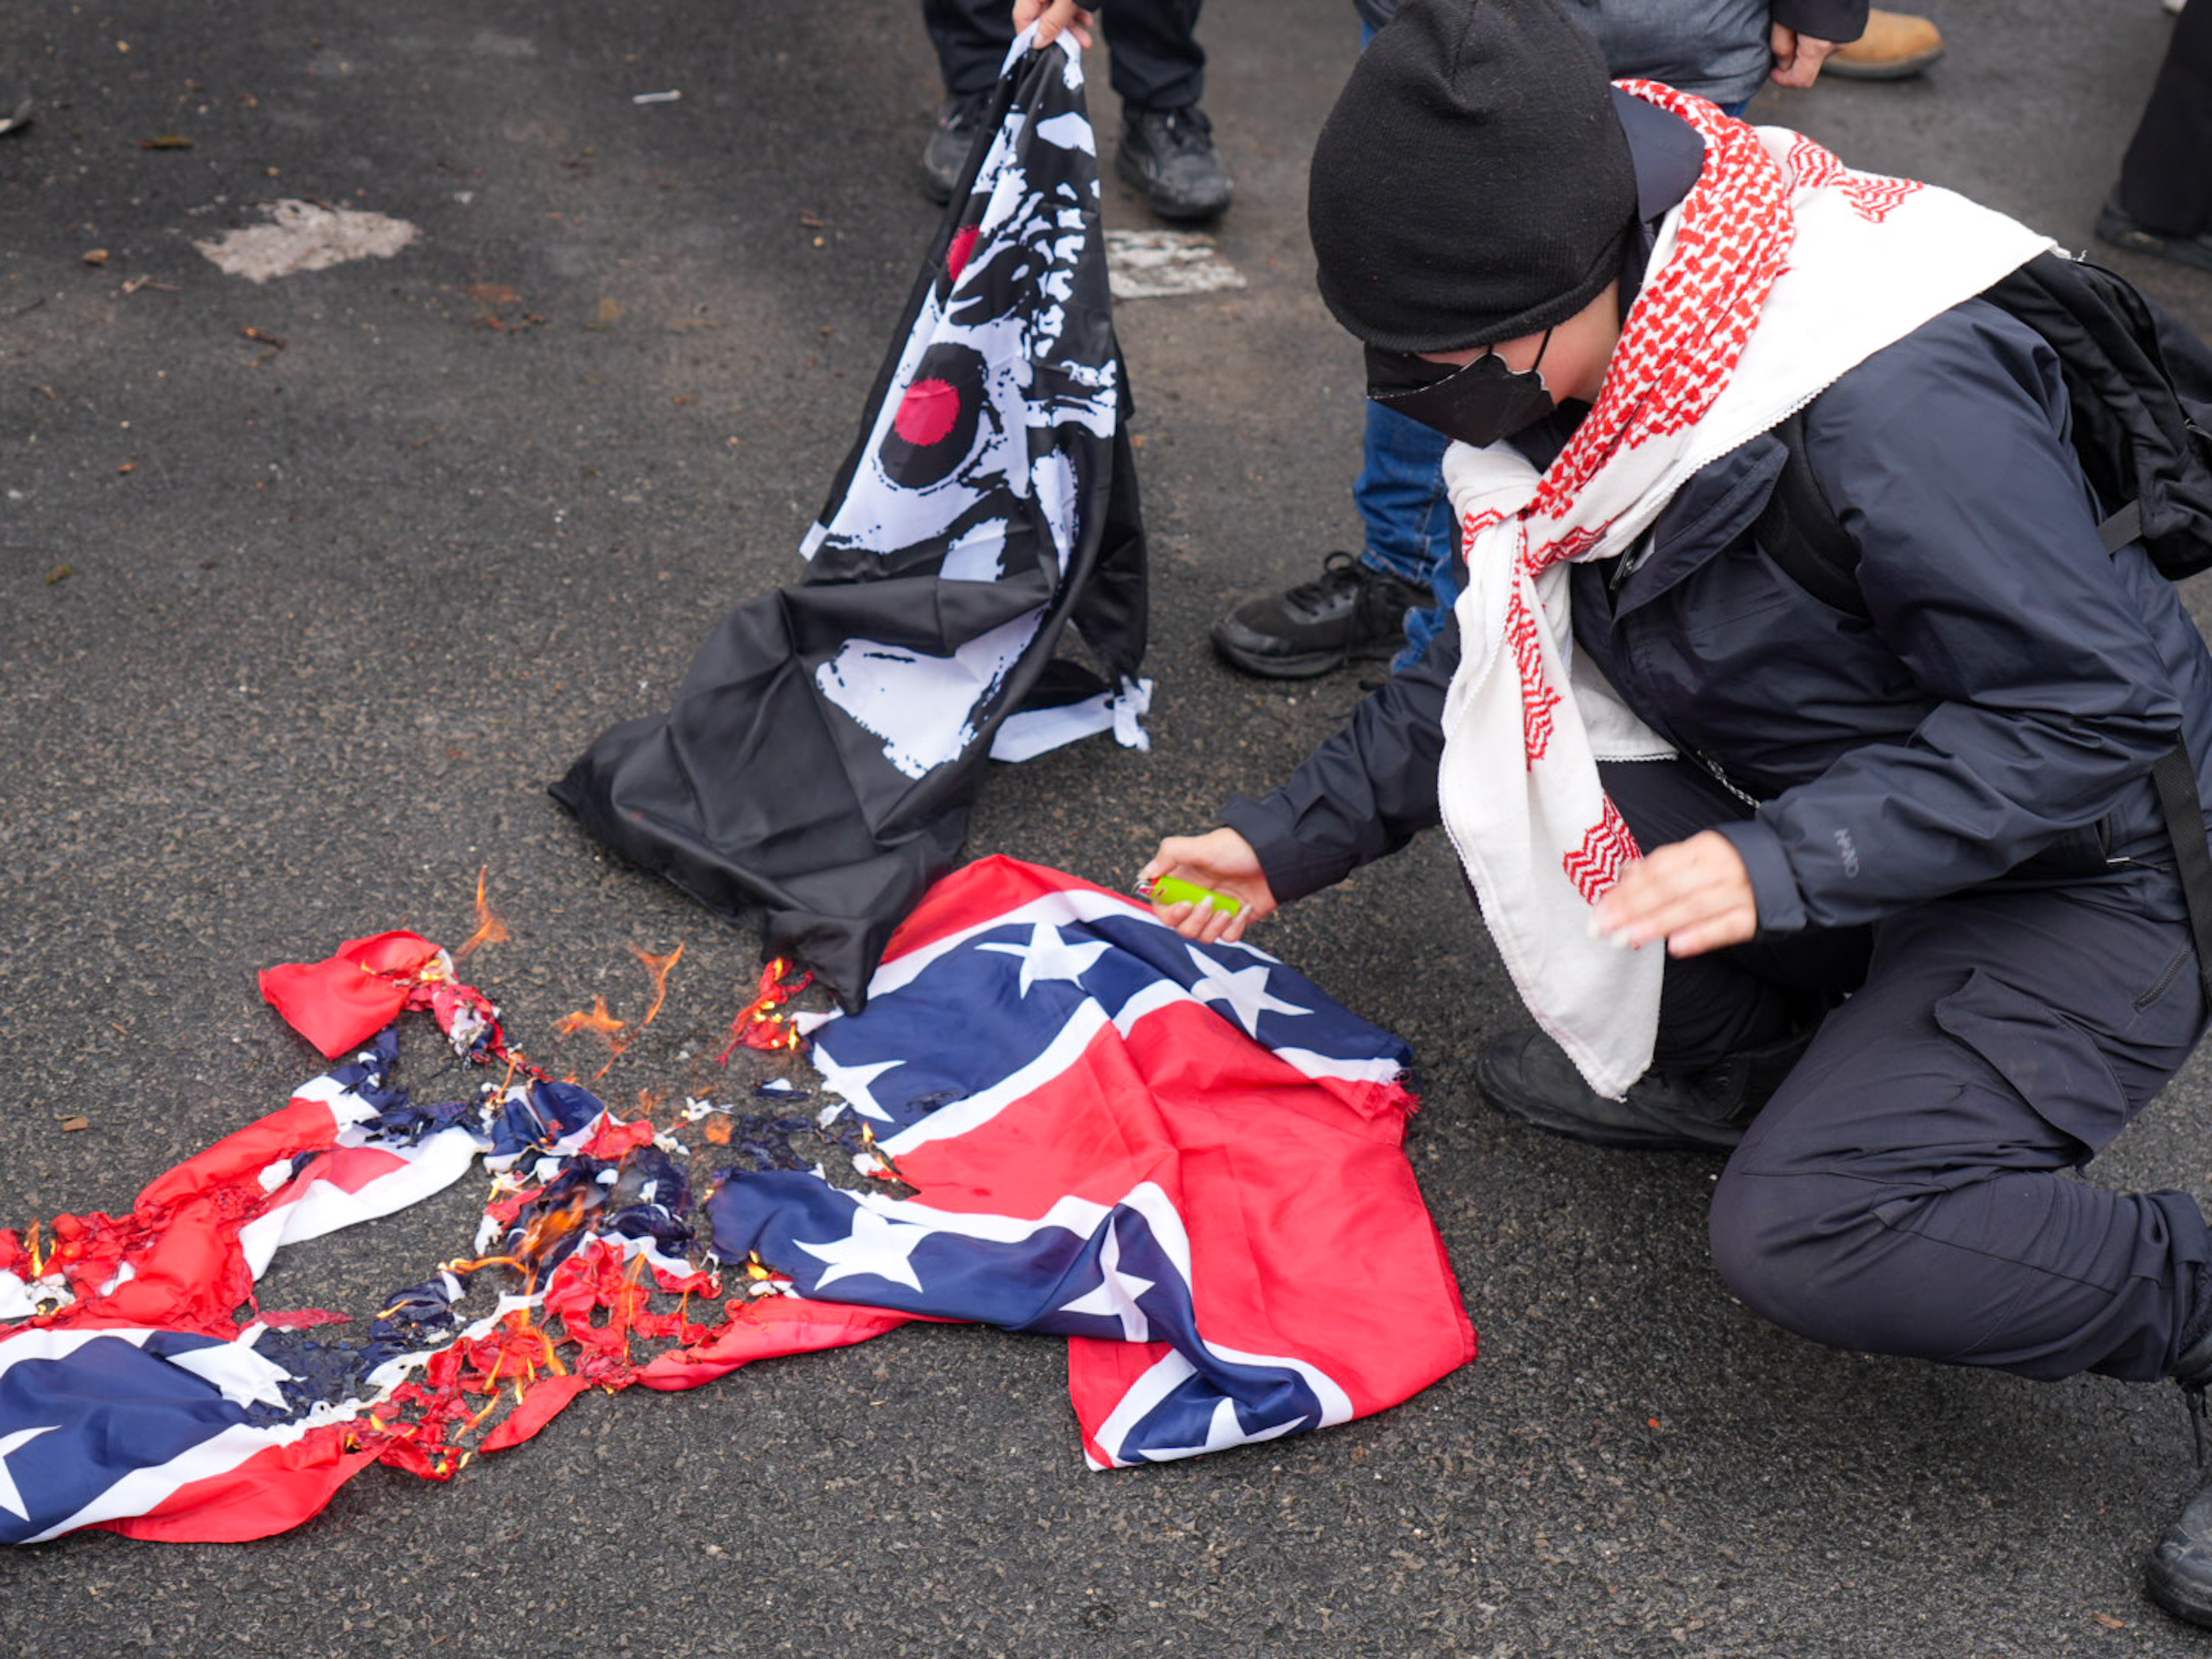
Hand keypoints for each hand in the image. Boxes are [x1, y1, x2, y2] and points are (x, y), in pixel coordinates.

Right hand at [1014, 0, 1095, 50]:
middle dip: (1060, 34)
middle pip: (1041, 17)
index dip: (1031, 38)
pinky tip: (1087, 21)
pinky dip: (1077, 13)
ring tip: (1085, 39)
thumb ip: (1052, 22)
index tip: (1042, 53)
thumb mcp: (1067, 1)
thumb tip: (1038, 42)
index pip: (1022, 18)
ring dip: (1072, 27)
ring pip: (1056, 11)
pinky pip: (1066, 3)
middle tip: (1073, 47)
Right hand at [1138, 829, 1278, 945]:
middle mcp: (1196, 897)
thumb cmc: (1238, 848)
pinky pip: (1227, 938)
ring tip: (1228, 908)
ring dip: (1214, 926)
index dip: (1168, 912)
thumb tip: (1145, 874)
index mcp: (1183, 880)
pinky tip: (1246, 908)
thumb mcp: (1202, 846)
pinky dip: (1236, 927)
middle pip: (1180, 927)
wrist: (1276, 857)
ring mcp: (1216, 911)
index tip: (1183, 904)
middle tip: (1209, 902)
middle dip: (1194, 920)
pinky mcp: (1235, 920)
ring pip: (1202, 936)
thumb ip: (1170, 855)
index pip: (1161, 906)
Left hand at [1588, 830, 1756, 957]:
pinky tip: (1676, 947)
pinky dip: (1701, 936)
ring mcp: (1740, 892)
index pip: (1659, 867)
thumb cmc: (1732, 864)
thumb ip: (1663, 866)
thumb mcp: (1698, 855)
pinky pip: (1726, 927)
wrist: (1791, 866)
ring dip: (1658, 923)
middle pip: (1671, 887)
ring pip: (1694, 907)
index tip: (1601, 907)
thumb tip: (1624, 874)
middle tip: (1606, 926)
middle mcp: (1720, 868)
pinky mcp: (1755, 916)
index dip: (1628, 888)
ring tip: (1630, 937)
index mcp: (1703, 848)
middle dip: (1634, 907)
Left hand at [1768, 25, 1840, 88]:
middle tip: (1783, 43)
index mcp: (1818, 45)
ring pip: (1817, 55)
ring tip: (1796, 29)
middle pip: (1808, 68)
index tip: (1773, 71)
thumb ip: (1781, 47)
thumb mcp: (1782, 18)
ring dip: (1803, 49)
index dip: (1783, 80)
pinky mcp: (1847, 32)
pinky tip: (1807, 25)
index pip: (1801, 80)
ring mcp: (1844, 38)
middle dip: (1793, 62)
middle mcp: (1835, 45)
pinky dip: (1814, 41)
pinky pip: (1825, 44)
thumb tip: (1784, 66)